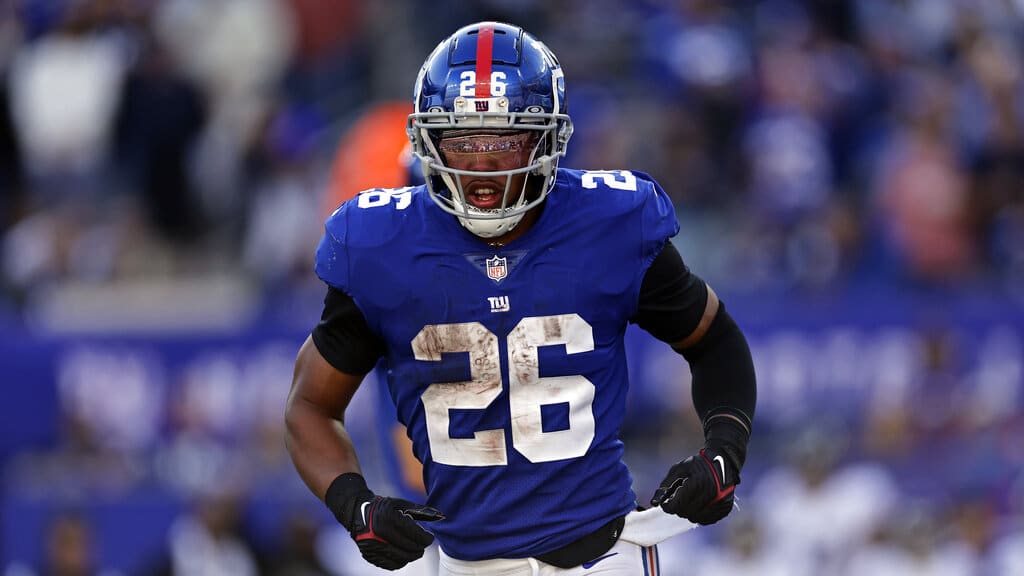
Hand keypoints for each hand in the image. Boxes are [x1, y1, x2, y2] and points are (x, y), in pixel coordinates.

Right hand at [327, 473, 443, 569]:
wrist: (357, 512)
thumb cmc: (383, 507)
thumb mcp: (401, 504)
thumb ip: (420, 511)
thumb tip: (440, 516)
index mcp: (389, 518)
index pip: (415, 534)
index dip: (427, 539)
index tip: (430, 538)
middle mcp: (380, 533)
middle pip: (410, 549)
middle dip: (421, 548)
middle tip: (423, 544)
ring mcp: (373, 546)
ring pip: (402, 559)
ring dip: (412, 555)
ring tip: (415, 549)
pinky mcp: (370, 555)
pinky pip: (391, 564)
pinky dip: (401, 561)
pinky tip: (403, 553)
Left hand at [651, 446, 737, 525]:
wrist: (723, 461)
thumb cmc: (697, 464)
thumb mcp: (679, 469)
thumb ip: (666, 485)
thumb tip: (654, 502)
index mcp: (697, 483)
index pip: (677, 505)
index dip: (667, 507)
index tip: (665, 504)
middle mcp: (711, 494)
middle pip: (686, 513)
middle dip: (678, 508)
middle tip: (677, 500)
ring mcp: (720, 502)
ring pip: (695, 518)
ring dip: (688, 512)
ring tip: (688, 501)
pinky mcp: (725, 507)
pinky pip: (707, 520)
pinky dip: (699, 515)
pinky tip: (698, 505)